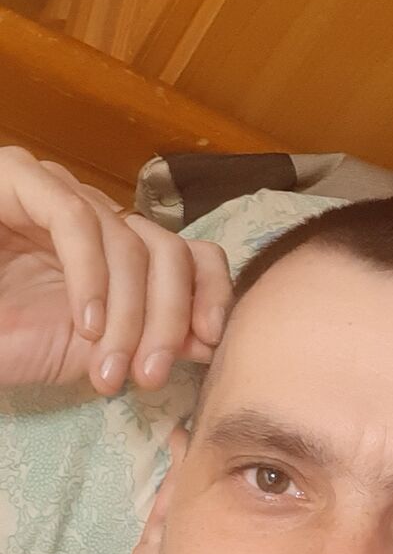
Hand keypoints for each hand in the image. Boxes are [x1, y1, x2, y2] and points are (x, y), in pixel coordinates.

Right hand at [0, 146, 232, 394]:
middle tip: (151, 374)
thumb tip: (210, 341)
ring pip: (130, 241)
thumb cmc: (11, 341)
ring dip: (129, 315)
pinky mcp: (21, 179)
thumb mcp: (96, 350)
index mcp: (120, 253)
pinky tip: (84, 327)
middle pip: (168, 251)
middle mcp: (98, 217)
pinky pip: (77, 221)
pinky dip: (90, 278)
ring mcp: (60, 195)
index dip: (210, 293)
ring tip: (111, 369)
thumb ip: (152, 339)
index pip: (189, 255)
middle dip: (169, 319)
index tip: (211, 343)